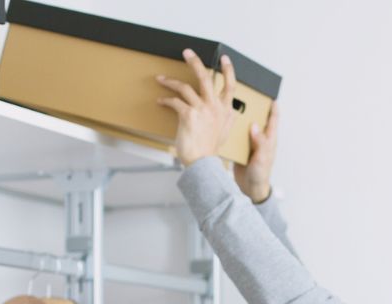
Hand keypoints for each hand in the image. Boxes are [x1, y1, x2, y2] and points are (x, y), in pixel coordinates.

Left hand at [157, 49, 235, 165]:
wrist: (202, 163)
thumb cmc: (210, 150)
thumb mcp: (224, 132)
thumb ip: (226, 118)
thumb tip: (229, 110)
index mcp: (226, 111)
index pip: (230, 85)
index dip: (228, 70)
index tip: (224, 58)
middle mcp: (216, 108)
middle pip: (205, 78)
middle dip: (195, 62)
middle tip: (187, 52)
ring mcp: (202, 110)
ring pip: (185, 87)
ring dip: (170, 82)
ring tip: (161, 79)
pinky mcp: (189, 115)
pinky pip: (175, 102)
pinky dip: (166, 101)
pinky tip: (161, 101)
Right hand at [234, 101, 278, 202]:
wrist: (250, 189)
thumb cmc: (260, 175)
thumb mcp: (261, 158)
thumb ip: (260, 142)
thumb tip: (255, 125)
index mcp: (268, 141)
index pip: (273, 120)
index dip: (273, 108)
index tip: (271, 97)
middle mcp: (260, 140)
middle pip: (259, 119)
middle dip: (254, 108)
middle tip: (248, 96)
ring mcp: (250, 144)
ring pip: (247, 126)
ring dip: (242, 118)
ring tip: (234, 106)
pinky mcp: (241, 148)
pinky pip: (238, 136)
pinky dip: (234, 129)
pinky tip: (226, 123)